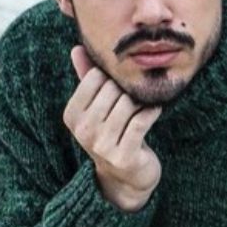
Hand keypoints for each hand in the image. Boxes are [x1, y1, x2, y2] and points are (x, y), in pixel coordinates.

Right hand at [63, 46, 161, 212]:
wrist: (126, 177)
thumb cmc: (112, 134)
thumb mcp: (96, 107)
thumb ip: (87, 78)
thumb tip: (77, 48)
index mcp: (72, 116)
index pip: (94, 77)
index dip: (112, 79)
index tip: (118, 89)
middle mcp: (83, 131)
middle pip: (113, 89)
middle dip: (127, 91)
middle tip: (133, 101)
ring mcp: (102, 145)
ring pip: (128, 104)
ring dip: (141, 103)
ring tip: (141, 109)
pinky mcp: (124, 155)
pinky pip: (142, 120)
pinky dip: (152, 112)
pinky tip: (154, 112)